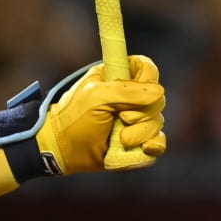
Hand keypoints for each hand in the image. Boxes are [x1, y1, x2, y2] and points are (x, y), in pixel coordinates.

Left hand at [36, 54, 166, 173]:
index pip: (147, 68)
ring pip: (157, 122)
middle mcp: (130, 97)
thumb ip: (127, 91)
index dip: (148, 79)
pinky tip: (142, 148)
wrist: (62, 151)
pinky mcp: (137, 141)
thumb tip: (158, 93)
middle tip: (121, 117)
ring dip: (141, 133)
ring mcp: (135, 120)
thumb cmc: (74, 119)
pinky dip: (152, 146)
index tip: (135, 91)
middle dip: (142, 113)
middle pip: (157, 99)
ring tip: (121, 139)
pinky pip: (158, 142)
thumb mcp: (96, 97)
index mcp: (118, 77)